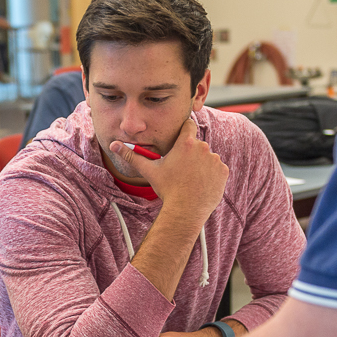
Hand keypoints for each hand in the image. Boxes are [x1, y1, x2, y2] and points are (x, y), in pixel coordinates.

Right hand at [109, 118, 227, 220]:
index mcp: (185, 143)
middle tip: (182, 169)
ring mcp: (215, 160)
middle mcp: (203, 148)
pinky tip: (201, 184)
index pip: (188, 125)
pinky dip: (211, 175)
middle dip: (191, 154)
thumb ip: (132, 156)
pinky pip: (217, 169)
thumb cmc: (167, 189)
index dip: (184, 132)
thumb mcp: (149, 170)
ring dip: (201, 164)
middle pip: (197, 144)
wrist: (185, 210)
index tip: (180, 143)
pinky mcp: (223, 172)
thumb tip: (114, 145)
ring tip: (191, 179)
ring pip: (207, 157)